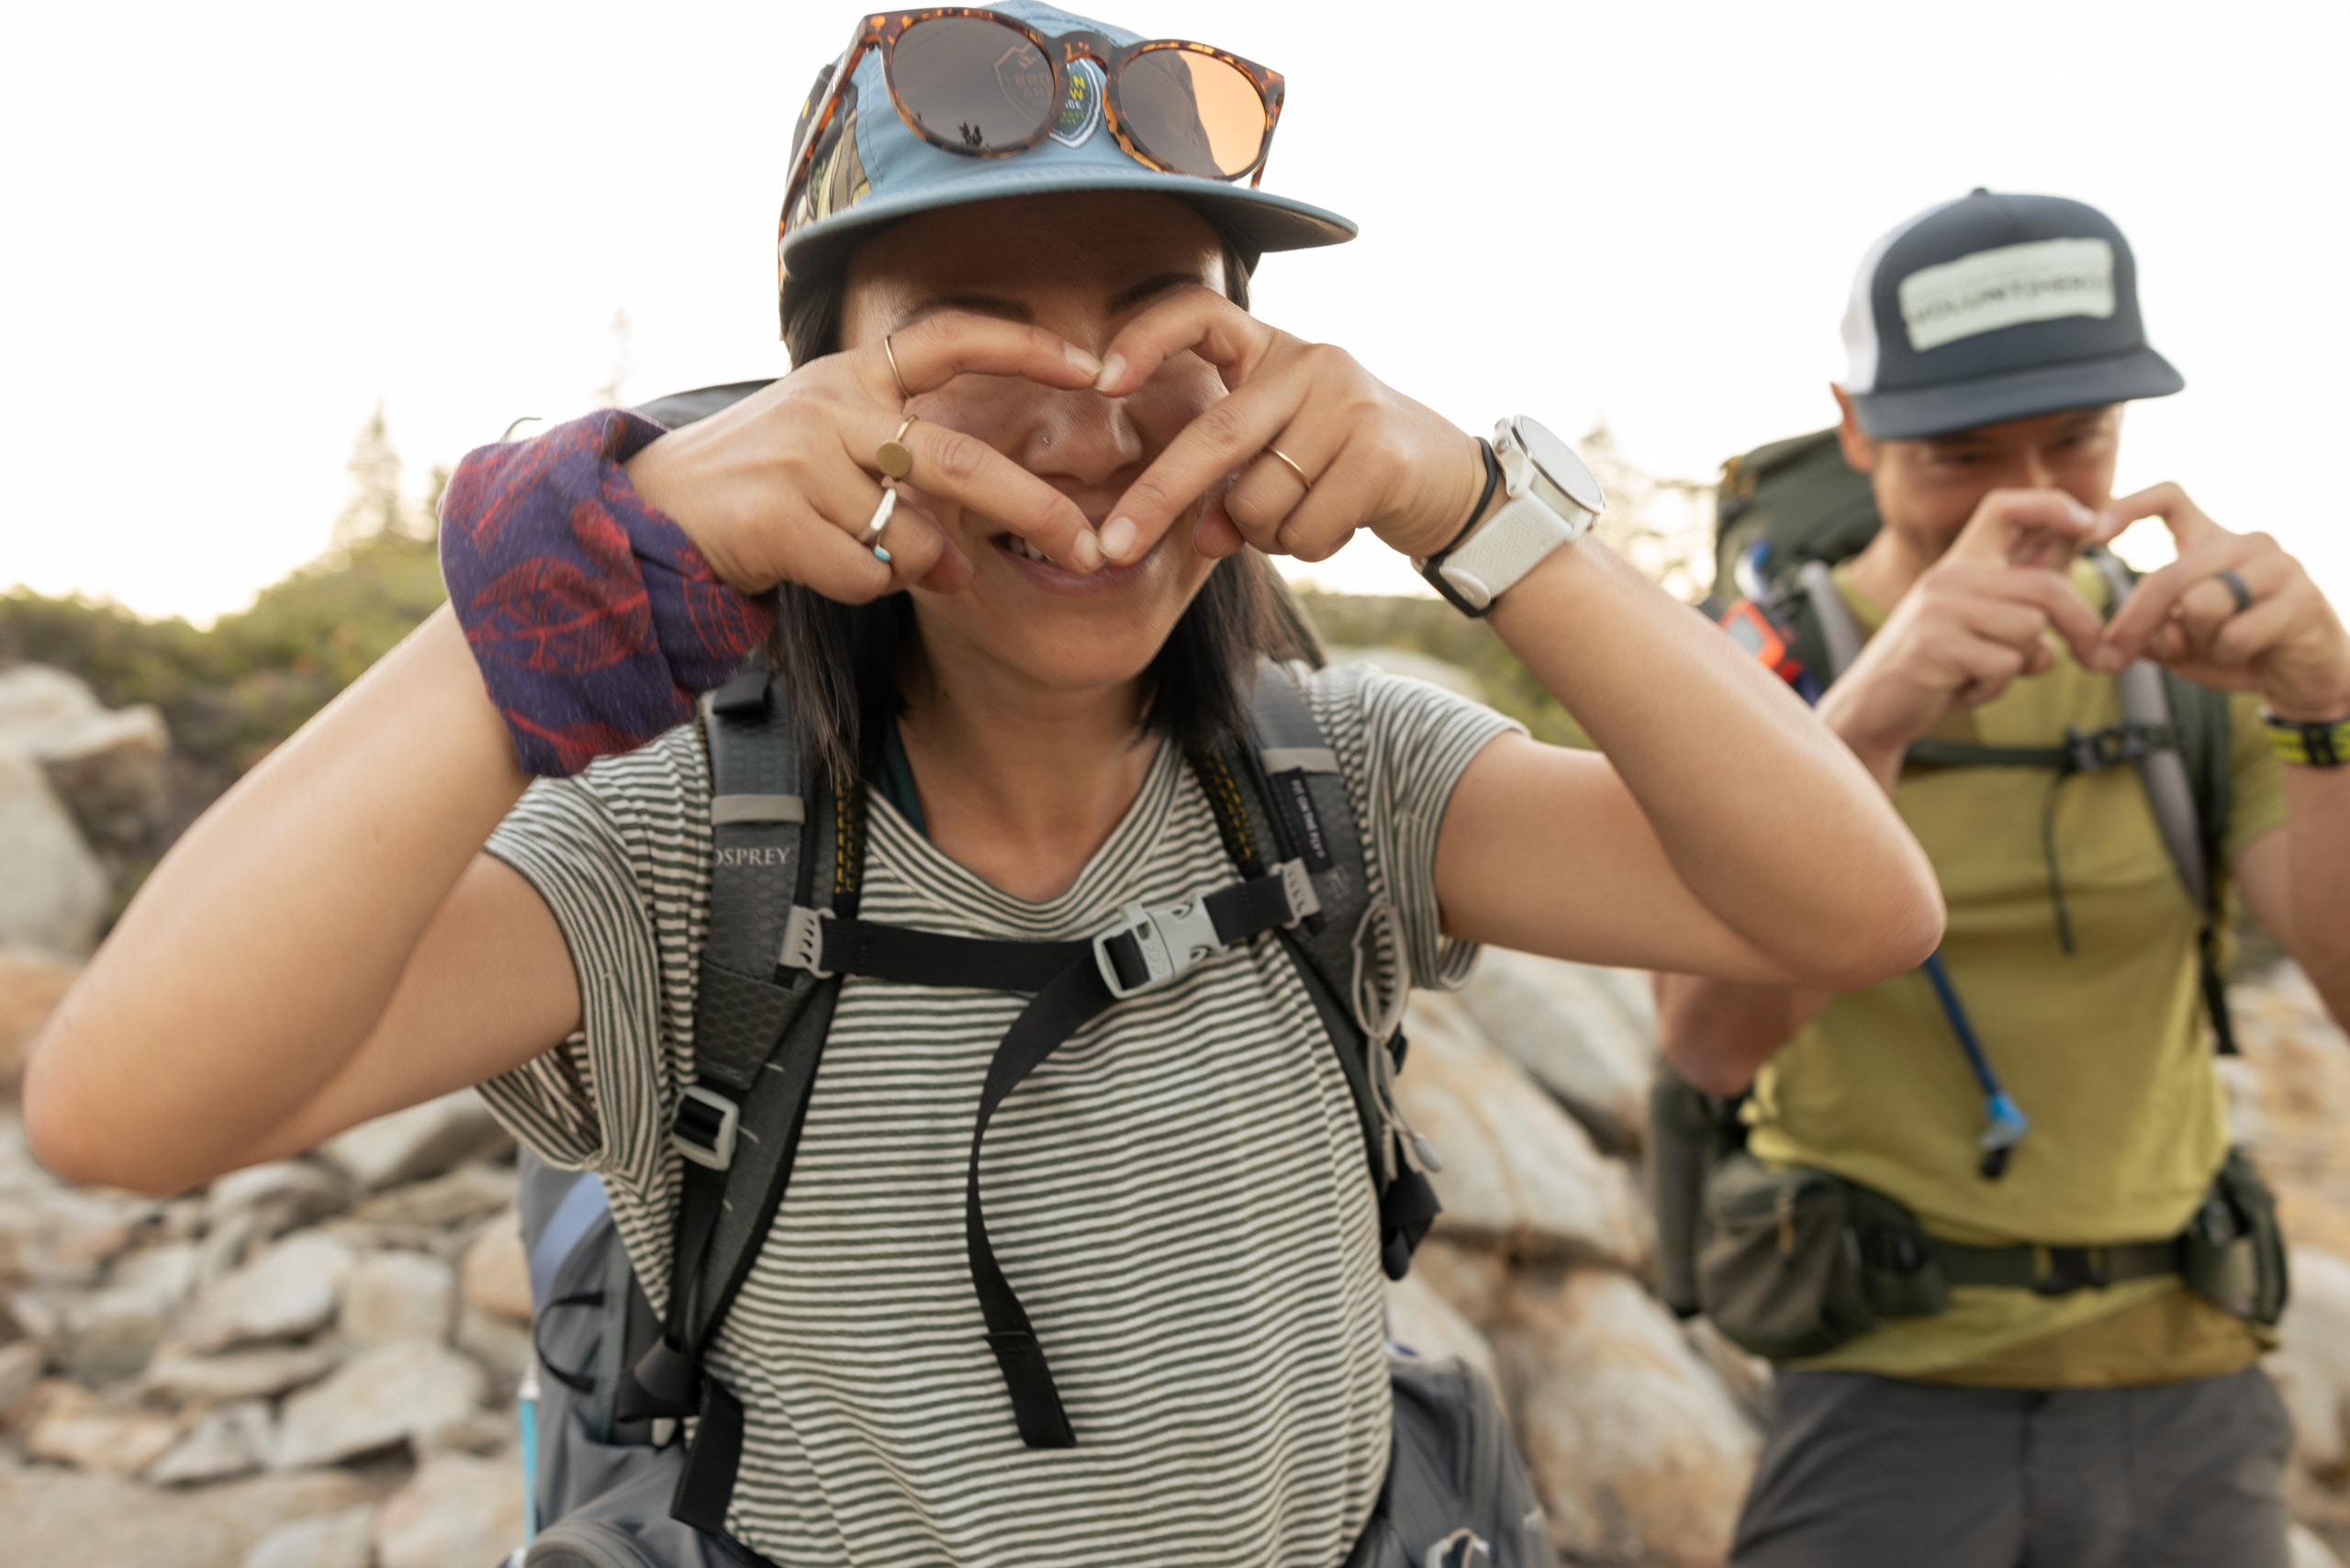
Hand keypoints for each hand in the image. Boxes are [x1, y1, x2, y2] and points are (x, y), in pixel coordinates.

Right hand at [622, 312, 1105, 601]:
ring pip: (912, 537)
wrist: (647, 515)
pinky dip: (864, 589)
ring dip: (914, 568)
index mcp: (852, 375)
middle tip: (1090, 549)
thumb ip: (904, 490)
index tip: (1094, 365)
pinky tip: (819, 569)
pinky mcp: (778, 517)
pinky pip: (868, 576)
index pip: (949, 339)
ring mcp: (801, 458)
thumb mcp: (831, 458)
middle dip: (1035, 508)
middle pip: (958, 459)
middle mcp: (831, 404)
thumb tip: (965, 560)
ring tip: (873, 558)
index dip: (1023, 347)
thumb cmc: (757, 488)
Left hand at [1089, 286, 1486, 564]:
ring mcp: (1349, 403)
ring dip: (1266, 535)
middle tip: (1113, 548)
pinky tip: (1339, 525)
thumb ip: (1229, 490)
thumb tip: (1204, 538)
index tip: (1102, 381)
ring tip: (1303, 517)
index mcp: (1271, 350)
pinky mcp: (1379, 453)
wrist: (1449, 483)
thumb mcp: (1278, 462)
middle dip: (1157, 498)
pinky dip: (1308, 547)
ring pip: (1259, 500)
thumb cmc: (1342, 469)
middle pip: (1215, 435)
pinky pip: (1304, 527)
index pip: (1200, 313)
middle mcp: (1310, 362)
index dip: (1147, 339)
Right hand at [1822, 488, 2115, 758]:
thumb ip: (2023, 602)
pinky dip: (1995, 686)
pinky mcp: (1934, 646)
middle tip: (2096, 656)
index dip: (2053, 505)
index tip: (2091, 525)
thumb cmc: (1936, 668)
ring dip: (2022, 663)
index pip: (2005, 507)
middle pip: (2047, 586)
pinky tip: (1962, 687)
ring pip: (2030, 629)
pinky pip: (2004, 665)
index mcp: (1959, 562)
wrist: (1871, 708)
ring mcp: (1938, 609)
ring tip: (1982, 671)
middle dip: (2081, 625)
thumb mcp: (1980, 624)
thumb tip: (2082, 594)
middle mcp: (1948, 576)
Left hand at [2099, 484, 2349, 721]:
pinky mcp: (2303, 599)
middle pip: (2169, 575)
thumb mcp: (2175, 641)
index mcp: (2213, 540)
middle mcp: (2247, 542)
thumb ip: (2145, 632)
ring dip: (2196, 640)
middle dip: (2137, 622)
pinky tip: (2250, 653)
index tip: (2093, 536)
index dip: (2129, 507)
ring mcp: (2279, 566)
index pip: (2171, 498)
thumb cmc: (2233, 649)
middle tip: (2116, 654)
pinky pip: (2234, 635)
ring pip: (2200, 604)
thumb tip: (2110, 640)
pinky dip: (2227, 655)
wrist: (2303, 675)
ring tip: (2219, 644)